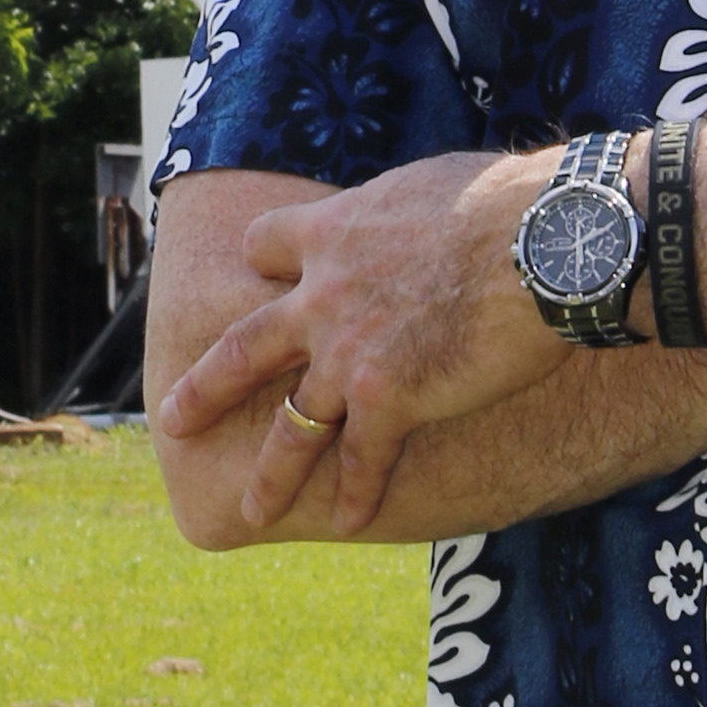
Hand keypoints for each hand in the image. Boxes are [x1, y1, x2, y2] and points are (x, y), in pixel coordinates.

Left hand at [153, 145, 576, 535]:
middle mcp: (322, 295)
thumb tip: (420, 211)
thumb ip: (398, 212)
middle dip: (206, 388)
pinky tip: (347, 522)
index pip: (264, 244)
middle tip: (171, 420)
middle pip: (244, 347)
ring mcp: (348, 352)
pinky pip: (363, 459)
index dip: (265, 261)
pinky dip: (356, 495)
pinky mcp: (390, 398)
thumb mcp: (421, 184)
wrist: (535, 240)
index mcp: (329, 229)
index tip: (263, 273)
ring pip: (291, 425)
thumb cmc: (498, 198)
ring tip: (250, 510)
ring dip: (270, 474)